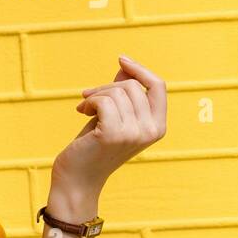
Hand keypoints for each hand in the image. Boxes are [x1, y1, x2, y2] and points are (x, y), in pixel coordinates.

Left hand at [53, 55, 166, 193]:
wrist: (78, 178)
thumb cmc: (94, 146)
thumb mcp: (113, 116)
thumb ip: (122, 94)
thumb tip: (125, 65)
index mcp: (158, 126)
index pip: (159, 86)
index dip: (140, 69)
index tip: (121, 58)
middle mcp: (151, 130)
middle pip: (132, 86)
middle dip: (106, 87)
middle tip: (89, 99)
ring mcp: (134, 133)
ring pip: (116, 91)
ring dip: (94, 95)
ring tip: (85, 109)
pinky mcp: (114, 134)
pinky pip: (103, 100)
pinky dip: (89, 101)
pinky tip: (81, 112)